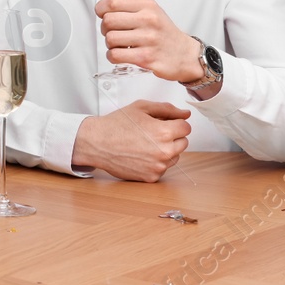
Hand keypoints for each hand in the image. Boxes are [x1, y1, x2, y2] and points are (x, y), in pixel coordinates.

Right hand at [70, 101, 192, 181]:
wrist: (98, 143)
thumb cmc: (117, 124)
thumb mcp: (141, 107)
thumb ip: (167, 109)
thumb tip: (185, 114)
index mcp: (164, 132)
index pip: (186, 127)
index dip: (176, 123)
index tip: (165, 123)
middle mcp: (164, 151)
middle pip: (184, 142)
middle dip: (173, 136)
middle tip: (153, 132)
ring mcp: (158, 166)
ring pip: (175, 156)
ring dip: (167, 150)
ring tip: (147, 143)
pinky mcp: (151, 177)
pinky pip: (163, 168)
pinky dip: (156, 162)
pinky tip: (142, 154)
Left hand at [96, 0, 204, 83]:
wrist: (185, 55)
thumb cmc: (165, 33)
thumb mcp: (152, 11)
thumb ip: (130, 6)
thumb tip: (104, 6)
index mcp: (147, 6)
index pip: (112, 1)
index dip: (101, 9)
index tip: (102, 14)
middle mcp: (148, 20)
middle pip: (108, 21)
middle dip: (105, 29)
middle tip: (112, 32)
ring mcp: (148, 39)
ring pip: (110, 39)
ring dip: (110, 44)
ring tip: (119, 45)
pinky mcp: (146, 57)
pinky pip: (115, 55)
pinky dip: (112, 56)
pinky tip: (121, 54)